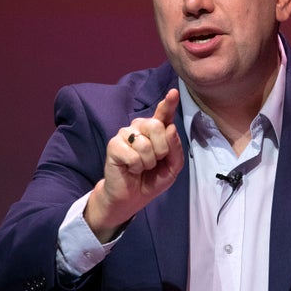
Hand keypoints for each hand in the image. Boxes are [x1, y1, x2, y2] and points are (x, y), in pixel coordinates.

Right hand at [85, 88, 183, 241]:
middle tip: (155, 161)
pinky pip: (133, 155)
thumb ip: (176, 149)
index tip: (173, 93)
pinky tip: (131, 169)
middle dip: (162, 149)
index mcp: (157, 131)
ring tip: (142, 167)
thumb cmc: (152, 180)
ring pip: (146, 143)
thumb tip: (170, 128)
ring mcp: (126, 134)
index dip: (169, 103)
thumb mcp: (172, 167)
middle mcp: (141, 128)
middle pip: (158, 126)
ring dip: (148, 162)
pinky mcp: (114, 144)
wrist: (131, 197)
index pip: (164, 114)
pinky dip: (136, 166)